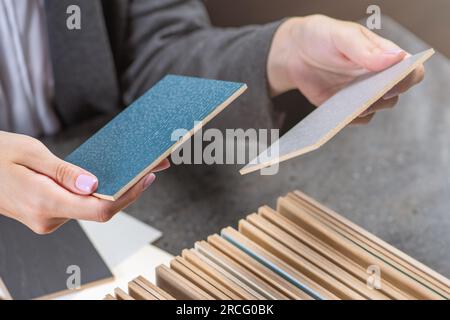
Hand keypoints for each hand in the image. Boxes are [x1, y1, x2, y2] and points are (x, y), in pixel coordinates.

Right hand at [0, 131, 169, 233]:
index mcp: (44, 203)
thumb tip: (95, 185)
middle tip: (151, 167)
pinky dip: (97, 194)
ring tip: (135, 169)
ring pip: (92, 208)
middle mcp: (49, 218)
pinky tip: (109, 179)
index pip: (100, 209)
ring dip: (114, 190)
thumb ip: (64, 172)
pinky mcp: (48, 215)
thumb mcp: (30, 153)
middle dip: (128, 189)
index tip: (148, 177)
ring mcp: (48, 220)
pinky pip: (80, 206)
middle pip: (102, 209)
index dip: (129, 195)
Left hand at [267, 15, 424, 123]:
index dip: (406, 80)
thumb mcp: (341, 36)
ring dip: (366, 109)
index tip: (389, 84)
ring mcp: (361, 92)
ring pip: (376, 109)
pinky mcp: (345, 105)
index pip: (411, 70)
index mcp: (383, 55)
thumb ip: (365, 49)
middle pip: (395, 95)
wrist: (293, 53)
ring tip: (347, 104)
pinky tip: (337, 113)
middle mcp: (376, 75)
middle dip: (382, 99)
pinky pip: (356, 119)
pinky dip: (350, 119)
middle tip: (363, 96)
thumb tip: (397, 58)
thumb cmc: (321, 36)